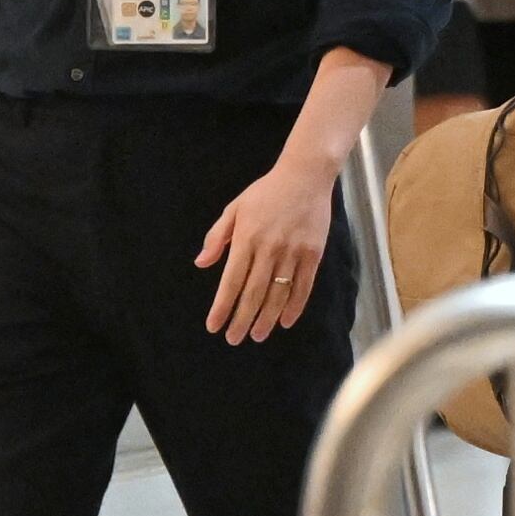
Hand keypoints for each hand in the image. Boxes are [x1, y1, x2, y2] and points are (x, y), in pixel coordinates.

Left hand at [195, 154, 337, 345]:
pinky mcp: (313, 254)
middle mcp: (269, 248)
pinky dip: (294, 307)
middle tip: (234, 338)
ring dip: (266, 319)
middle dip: (242, 319)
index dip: (222, 306)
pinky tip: (285, 321)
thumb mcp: (235, 208)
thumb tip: (201, 263)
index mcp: (247, 238)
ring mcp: (293, 252)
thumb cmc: (266, 192)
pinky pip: (303, 287)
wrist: (305, 176)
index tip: (214, 325)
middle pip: (253, 293)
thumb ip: (217, 237)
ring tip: (257, 335)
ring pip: (278, 294)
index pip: (231, 281)